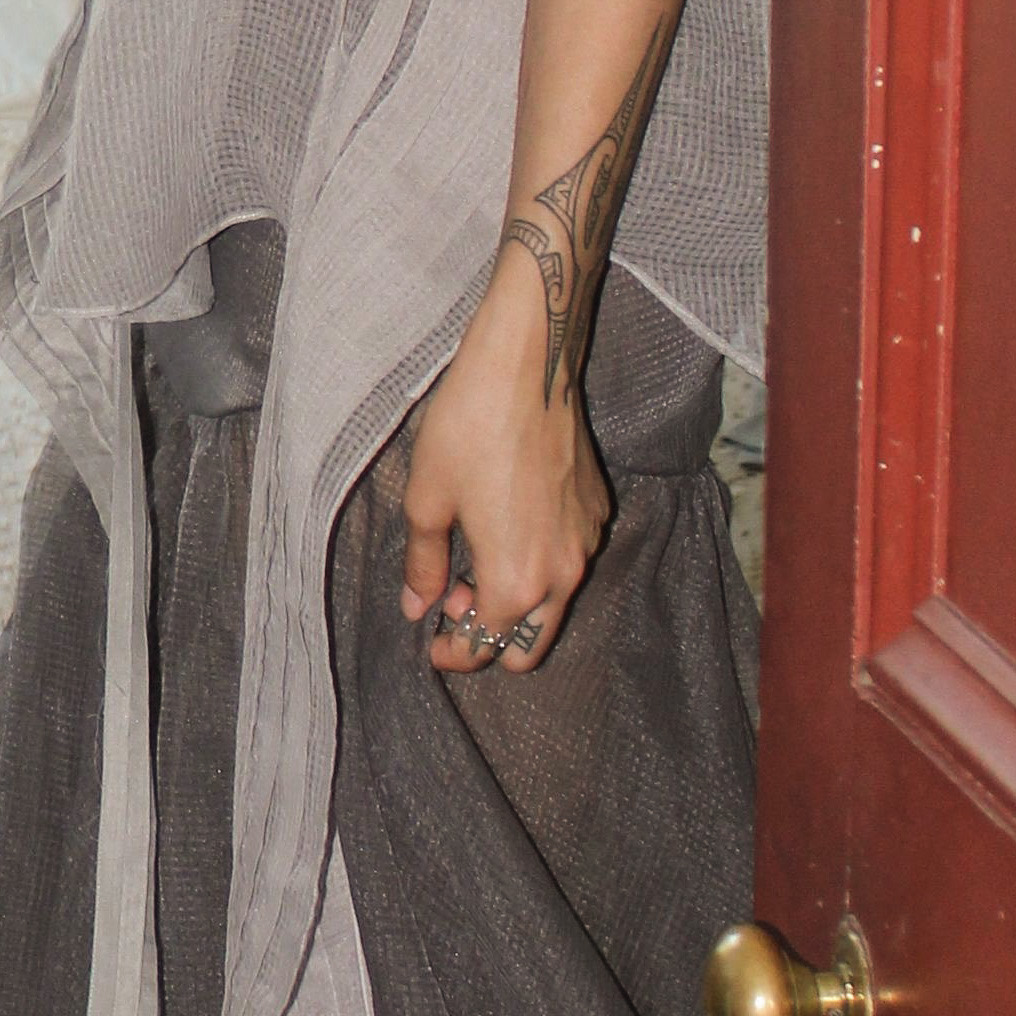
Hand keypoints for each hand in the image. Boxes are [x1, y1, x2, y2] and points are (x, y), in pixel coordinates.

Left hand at [399, 261, 611, 679]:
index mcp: (516, 580)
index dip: (452, 652)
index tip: (430, 642)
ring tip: (473, 559)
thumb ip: (423, 564)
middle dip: (489, 636)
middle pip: (531, 644)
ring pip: (554, 605)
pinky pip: (569, 561)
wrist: (529, 364)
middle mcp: (563, 572)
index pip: (484, 646)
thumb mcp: (427, 499)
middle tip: (452, 601)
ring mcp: (586, 541)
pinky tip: (506, 527)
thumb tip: (417, 606)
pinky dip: (539, 565)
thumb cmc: (469, 427)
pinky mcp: (598, 510)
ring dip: (515, 601)